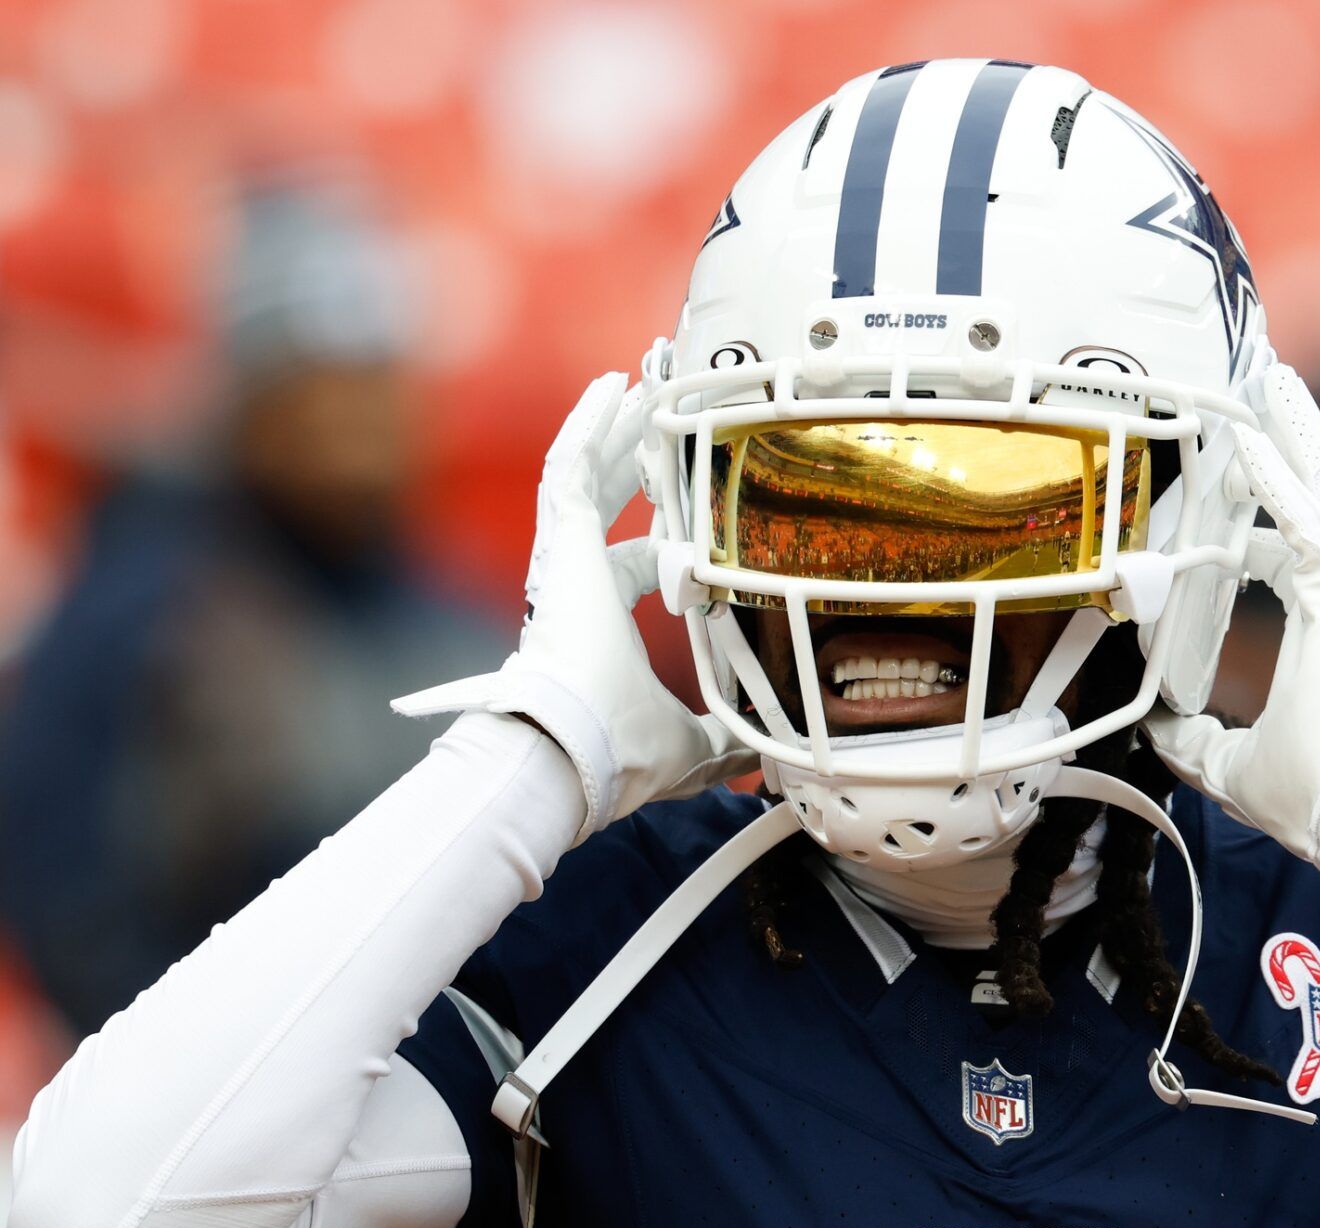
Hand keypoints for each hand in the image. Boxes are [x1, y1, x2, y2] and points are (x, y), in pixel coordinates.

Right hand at [394, 374, 755, 840]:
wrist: (576, 746)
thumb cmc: (620, 748)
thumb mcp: (691, 742)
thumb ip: (724, 739)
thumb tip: (761, 751)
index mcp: (606, 625)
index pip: (633, 564)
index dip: (662, 537)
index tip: (693, 513)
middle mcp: (580, 587)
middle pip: (608, 505)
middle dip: (634, 462)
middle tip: (661, 421)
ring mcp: (563, 560)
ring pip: (587, 475)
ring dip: (614, 429)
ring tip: (639, 384)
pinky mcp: (558, 542)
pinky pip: (568, 467)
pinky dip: (588, 425)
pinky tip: (611, 387)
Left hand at [1144, 365, 1319, 896]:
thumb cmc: (1315, 797)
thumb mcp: (1230, 764)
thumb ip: (1194, 740)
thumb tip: (1156, 729)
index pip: (1293, 551)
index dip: (1265, 511)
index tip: (1232, 484)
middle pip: (1319, 501)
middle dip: (1294, 443)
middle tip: (1270, 393)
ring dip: (1296, 437)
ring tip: (1275, 384)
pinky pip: (1306, 528)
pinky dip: (1277, 482)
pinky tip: (1251, 439)